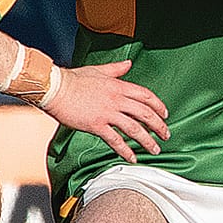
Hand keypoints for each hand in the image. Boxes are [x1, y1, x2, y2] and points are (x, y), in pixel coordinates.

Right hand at [40, 59, 169, 163]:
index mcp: (118, 85)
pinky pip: (115, 140)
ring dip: (147, 140)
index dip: (159, 106)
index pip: (146, 96)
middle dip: (159, 126)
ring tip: (155, 150)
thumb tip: (129, 64)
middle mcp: (117, 99)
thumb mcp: (98, 70)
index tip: (165, 115)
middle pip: (145, 114)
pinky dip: (126, 150)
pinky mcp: (96, 124)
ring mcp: (107, 112)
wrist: (55, 88)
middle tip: (166, 135)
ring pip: (135, 128)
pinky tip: (133, 158)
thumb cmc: (74, 79)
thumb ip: (116, 68)